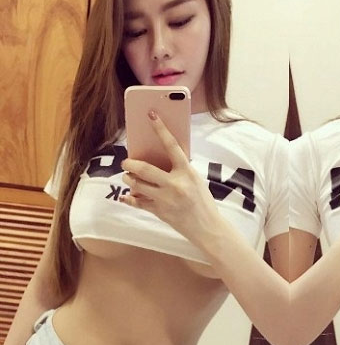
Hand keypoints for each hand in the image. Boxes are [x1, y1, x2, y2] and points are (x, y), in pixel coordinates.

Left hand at [119, 111, 220, 242]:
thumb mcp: (196, 180)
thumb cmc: (203, 201)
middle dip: (130, 164)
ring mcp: (165, 199)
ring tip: (129, 178)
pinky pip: (137, 202)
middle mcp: (175, 184)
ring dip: (129, 179)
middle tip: (126, 162)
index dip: (161, 129)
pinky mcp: (159, 212)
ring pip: (136, 184)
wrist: (207, 227)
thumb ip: (180, 169)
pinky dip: (130, 198)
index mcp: (187, 172)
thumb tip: (159, 159)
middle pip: (144, 168)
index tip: (151, 116)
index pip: (172, 146)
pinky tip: (127, 196)